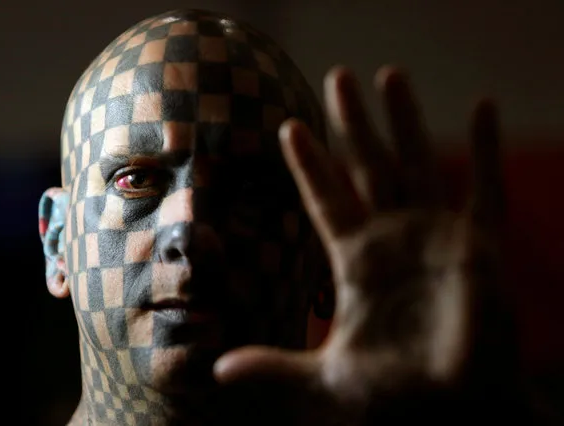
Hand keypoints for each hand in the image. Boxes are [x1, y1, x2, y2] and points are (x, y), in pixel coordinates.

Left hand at [213, 65, 519, 422]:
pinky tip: (483, 108)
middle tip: (338, 78)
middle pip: (368, 166)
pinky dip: (486, 149)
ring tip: (390, 74)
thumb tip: (217, 371)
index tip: (288, 126)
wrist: (454, 410)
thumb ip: (276, 368)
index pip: (326, 199)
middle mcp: (394, 238)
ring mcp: (436, 236)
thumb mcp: (328, 379)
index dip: (309, 163)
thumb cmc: (395, 394)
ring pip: (418, 162)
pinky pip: (486, 189)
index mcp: (357, 261)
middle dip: (354, 123)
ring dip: (406, 118)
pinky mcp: (481, 245)